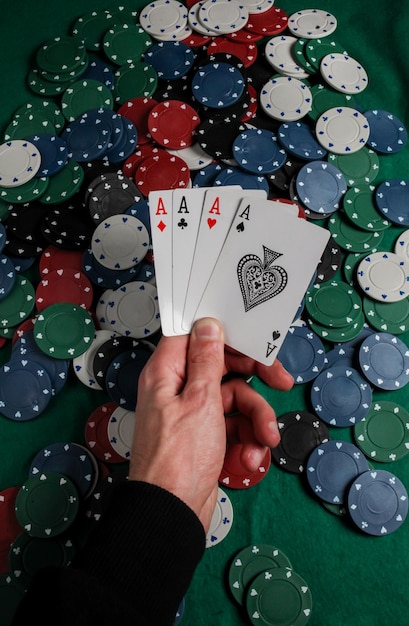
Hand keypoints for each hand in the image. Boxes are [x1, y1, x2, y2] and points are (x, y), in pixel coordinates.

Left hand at [129, 318, 292, 531]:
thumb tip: (208, 325)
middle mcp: (179, 389)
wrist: (172, 514)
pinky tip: (250, 457)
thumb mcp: (199, 401)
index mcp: (167, 373)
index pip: (197, 337)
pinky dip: (247, 440)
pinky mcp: (206, 436)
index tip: (253, 342)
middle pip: (223, 368)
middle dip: (255, 380)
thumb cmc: (177, 459)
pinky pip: (234, 425)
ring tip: (265, 440)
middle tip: (282, 382)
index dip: (226, 336)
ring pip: (235, 400)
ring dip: (256, 419)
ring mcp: (193, 414)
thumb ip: (206, 361)